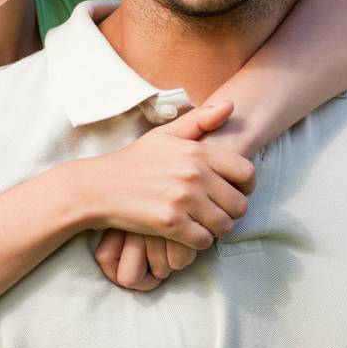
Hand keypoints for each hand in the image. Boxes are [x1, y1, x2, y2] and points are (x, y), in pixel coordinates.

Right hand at [86, 98, 255, 289]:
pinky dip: (198, 242)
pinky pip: (203, 241)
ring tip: (202, 223)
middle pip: (239, 204)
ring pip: (224, 225)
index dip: (246, 186)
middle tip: (215, 212)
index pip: (246, 172)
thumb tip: (230, 105)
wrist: (100, 187)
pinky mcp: (171, 223)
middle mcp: (193, 174)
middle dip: (230, 212)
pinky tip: (186, 234)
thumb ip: (200, 121)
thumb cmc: (135, 160)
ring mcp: (183, 199)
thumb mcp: (166, 135)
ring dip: (216, 229)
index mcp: (197, 151)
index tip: (234, 192)